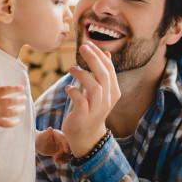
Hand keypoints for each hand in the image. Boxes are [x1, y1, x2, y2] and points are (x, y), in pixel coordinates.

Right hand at [0, 70, 25, 126]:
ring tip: (23, 108)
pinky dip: (13, 123)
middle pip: (10, 101)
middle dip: (19, 99)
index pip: (6, 90)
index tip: (22, 88)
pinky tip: (17, 120)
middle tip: (25, 98)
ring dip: (18, 110)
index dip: (15, 88)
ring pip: (10, 112)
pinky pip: (5, 123)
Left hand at [35, 127, 70, 163]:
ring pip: (67, 153)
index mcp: (59, 135)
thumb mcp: (43, 136)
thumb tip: (50, 128)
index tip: (66, 151)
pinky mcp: (60, 151)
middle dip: (63, 153)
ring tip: (56, 160)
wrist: (38, 143)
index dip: (66, 145)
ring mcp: (62, 146)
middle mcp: (62, 140)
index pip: (65, 139)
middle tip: (56, 157)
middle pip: (68, 147)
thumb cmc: (40, 138)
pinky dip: (64, 160)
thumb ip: (47, 133)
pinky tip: (60, 162)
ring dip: (63, 158)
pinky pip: (65, 156)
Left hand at [62, 41, 120, 156]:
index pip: (109, 70)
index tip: (88, 43)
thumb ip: (103, 75)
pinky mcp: (84, 117)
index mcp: (113, 93)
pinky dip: (73, 91)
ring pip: (94, 88)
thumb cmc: (91, 110)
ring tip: (71, 69)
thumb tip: (106, 53)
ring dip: (82, 75)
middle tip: (82, 47)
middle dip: (93, 59)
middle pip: (103, 76)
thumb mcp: (100, 92)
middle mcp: (107, 101)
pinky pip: (80, 100)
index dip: (99, 55)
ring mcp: (96, 110)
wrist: (86, 137)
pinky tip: (68, 88)